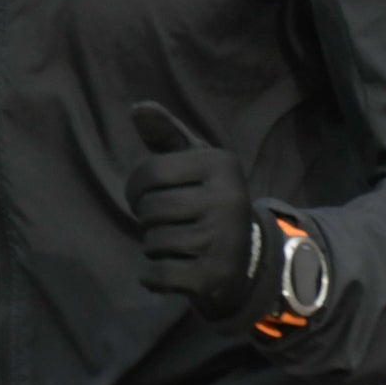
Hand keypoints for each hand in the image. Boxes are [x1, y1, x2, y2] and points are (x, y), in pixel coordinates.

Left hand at [117, 102, 263, 317]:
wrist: (248, 258)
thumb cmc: (208, 199)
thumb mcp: (194, 162)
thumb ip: (165, 134)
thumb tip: (138, 108)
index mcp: (221, 164)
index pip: (148, 172)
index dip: (137, 187)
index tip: (151, 194)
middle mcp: (228, 199)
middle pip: (150, 209)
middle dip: (148, 218)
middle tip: (169, 222)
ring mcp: (223, 240)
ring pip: (153, 242)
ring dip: (154, 247)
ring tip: (179, 243)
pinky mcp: (213, 276)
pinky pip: (157, 274)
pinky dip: (152, 276)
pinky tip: (171, 269)